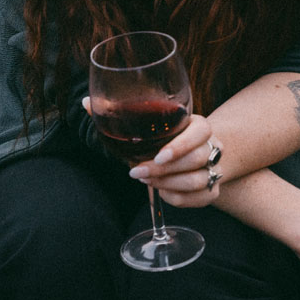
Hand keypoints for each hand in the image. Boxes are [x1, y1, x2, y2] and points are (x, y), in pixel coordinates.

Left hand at [81, 102, 222, 206]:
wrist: (186, 157)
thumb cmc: (159, 140)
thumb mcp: (143, 127)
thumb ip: (116, 114)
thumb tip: (85, 101)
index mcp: (197, 125)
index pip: (201, 132)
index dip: (182, 145)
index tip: (158, 155)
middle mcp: (211, 146)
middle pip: (199, 158)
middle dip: (165, 169)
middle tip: (138, 172)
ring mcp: (215, 169)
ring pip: (199, 181)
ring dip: (169, 183)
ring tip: (146, 179)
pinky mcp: (212, 190)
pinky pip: (200, 199)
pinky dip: (178, 198)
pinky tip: (161, 190)